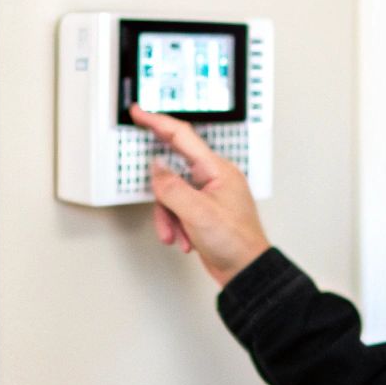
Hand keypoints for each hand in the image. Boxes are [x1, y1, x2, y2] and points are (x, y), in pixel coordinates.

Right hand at [129, 103, 270, 286]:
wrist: (246, 271)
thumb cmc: (235, 242)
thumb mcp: (197, 212)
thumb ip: (171, 186)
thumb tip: (156, 168)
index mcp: (217, 169)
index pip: (182, 136)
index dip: (157, 122)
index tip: (139, 113)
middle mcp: (214, 178)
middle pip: (173, 171)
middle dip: (162, 195)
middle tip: (159, 201)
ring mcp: (208, 195)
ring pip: (171, 195)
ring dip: (168, 217)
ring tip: (176, 235)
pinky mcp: (203, 212)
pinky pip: (177, 210)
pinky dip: (175, 226)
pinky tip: (184, 240)